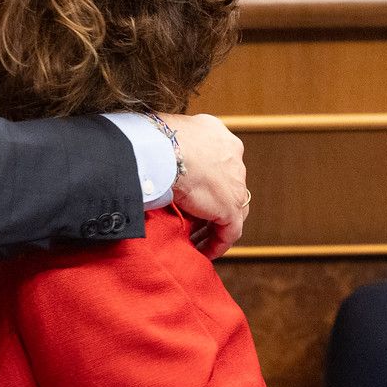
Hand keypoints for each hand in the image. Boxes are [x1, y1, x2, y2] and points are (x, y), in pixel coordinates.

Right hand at [167, 113, 248, 256]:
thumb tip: (150, 161)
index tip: (189, 197)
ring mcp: (235, 181)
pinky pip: (229, 231)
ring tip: (196, 240)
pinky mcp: (231, 205)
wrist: (162, 149)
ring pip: (232, 210)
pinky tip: (203, 252)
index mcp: (216, 134)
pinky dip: (217, 243)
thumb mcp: (163, 136)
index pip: (217, 162)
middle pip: (227, 186)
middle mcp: (231, 155)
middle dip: (211, 205)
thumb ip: (167, 149)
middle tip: (192, 222)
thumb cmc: (154, 140)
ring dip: (214, 227)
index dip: (204, 182)